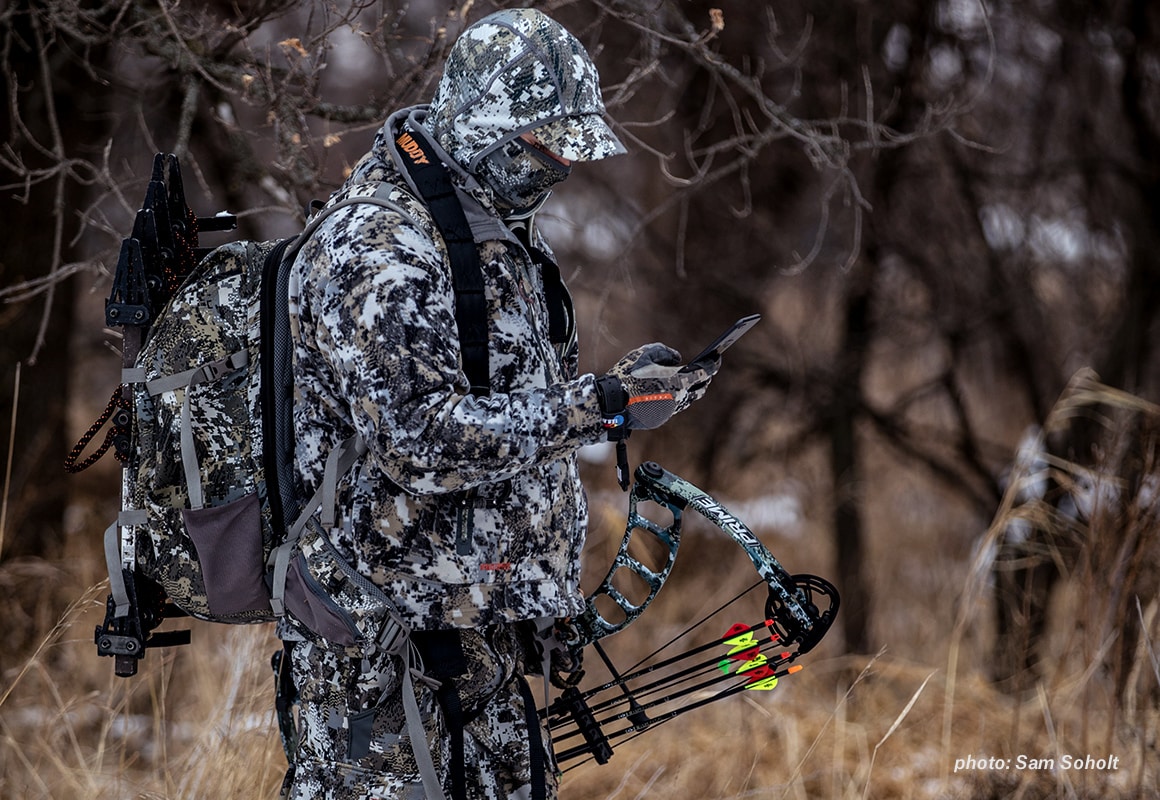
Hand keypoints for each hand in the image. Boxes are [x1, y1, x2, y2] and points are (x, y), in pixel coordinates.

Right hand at [597, 343, 718, 430]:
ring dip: (690, 390)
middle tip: (705, 370)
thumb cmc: (627, 375)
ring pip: (687, 400)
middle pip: (700, 389)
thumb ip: (665, 351)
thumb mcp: (644, 354)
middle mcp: (678, 399)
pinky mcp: (660, 419)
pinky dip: (674, 399)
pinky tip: (669, 393)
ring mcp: (669, 411)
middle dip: (704, 379)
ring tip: (689, 382)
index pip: (704, 372)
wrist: (611, 403)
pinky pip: (672, 408)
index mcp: (678, 381)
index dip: (712, 364)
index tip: (716, 358)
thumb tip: (677, 358)